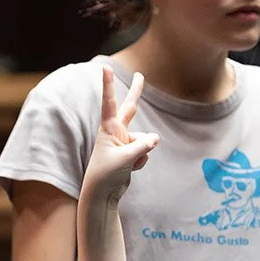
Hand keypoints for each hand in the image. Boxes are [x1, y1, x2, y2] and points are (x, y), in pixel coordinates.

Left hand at [83, 66, 159, 203]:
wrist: (102, 193)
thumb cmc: (106, 174)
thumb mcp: (126, 158)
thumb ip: (143, 146)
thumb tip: (157, 138)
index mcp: (108, 128)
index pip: (109, 103)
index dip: (109, 85)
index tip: (106, 67)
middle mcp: (116, 131)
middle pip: (131, 108)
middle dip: (136, 92)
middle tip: (140, 75)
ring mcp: (125, 141)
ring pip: (145, 141)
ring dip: (139, 154)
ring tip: (125, 165)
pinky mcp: (132, 152)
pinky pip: (145, 153)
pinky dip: (140, 162)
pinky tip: (128, 169)